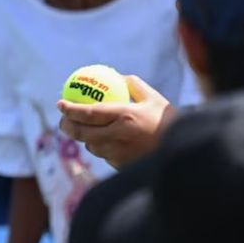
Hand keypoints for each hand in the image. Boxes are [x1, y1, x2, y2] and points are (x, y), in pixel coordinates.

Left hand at [56, 75, 174, 167]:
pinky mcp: (122, 166)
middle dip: (67, 125)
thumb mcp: (153, 99)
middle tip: (63, 119)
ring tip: (80, 128)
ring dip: (83, 137)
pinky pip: (104, 155)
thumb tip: (118, 76)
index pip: (88, 113)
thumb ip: (134, 85)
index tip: (60, 103)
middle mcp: (118, 136)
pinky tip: (101, 140)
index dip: (70, 109)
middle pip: (82, 133)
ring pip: (91, 145)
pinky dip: (100, 146)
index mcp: (124, 117)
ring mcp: (118, 154)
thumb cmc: (168, 121)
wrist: (183, 149)